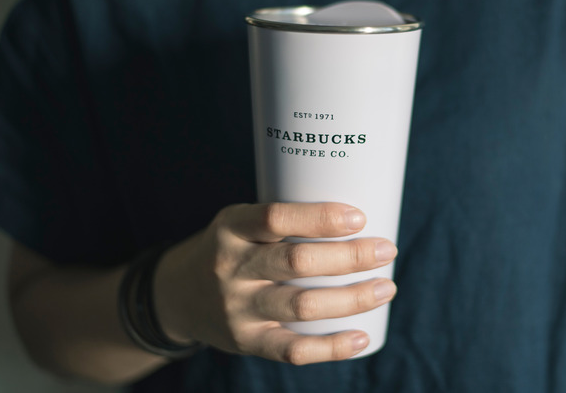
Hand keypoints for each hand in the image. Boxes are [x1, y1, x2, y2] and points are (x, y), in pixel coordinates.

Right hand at [152, 202, 397, 364]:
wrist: (177, 295)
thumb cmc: (231, 250)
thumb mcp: (240, 222)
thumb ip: (285, 220)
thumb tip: (360, 216)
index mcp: (231, 228)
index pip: (276, 217)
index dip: (321, 218)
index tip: (360, 218)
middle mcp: (231, 267)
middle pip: (297, 262)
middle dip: (350, 257)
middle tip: (387, 250)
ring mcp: (237, 308)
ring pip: (302, 306)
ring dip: (352, 299)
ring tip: (386, 288)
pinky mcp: (246, 341)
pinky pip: (292, 349)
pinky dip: (331, 347)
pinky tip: (361, 336)